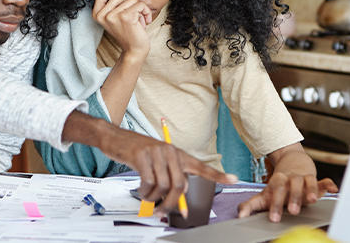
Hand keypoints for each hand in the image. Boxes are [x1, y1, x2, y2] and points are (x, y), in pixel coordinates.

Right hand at [62, 112, 236, 216]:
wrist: (116, 137)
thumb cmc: (137, 152)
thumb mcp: (157, 162)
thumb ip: (169, 177)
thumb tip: (177, 202)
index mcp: (177, 154)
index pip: (201, 165)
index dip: (217, 174)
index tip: (233, 179)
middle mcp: (170, 152)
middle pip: (180, 186)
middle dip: (171, 204)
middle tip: (162, 211)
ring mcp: (156, 153)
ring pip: (163, 186)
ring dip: (153, 198)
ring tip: (146, 196)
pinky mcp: (142, 156)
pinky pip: (148, 183)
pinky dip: (144, 192)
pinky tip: (141, 189)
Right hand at [92, 0, 151, 55]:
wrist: (134, 50)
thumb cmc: (127, 30)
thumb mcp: (114, 16)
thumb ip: (113, 1)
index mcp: (96, 12)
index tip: (121, 9)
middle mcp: (102, 14)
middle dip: (130, 2)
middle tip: (130, 16)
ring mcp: (113, 15)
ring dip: (139, 9)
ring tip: (136, 21)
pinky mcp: (126, 17)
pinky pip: (140, 4)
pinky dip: (146, 12)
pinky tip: (143, 22)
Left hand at [238, 176, 337, 220]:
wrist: (292, 162)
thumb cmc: (279, 185)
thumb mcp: (264, 195)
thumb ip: (252, 205)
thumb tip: (240, 215)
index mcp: (278, 181)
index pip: (275, 191)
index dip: (275, 204)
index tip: (274, 218)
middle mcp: (291, 178)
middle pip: (292, 185)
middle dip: (293, 198)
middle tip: (293, 211)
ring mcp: (304, 177)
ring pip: (307, 181)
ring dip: (310, 190)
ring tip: (312, 201)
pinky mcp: (316, 179)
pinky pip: (323, 180)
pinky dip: (328, 184)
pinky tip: (333, 190)